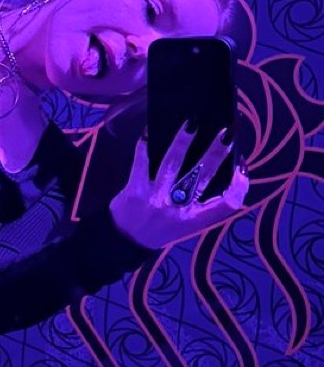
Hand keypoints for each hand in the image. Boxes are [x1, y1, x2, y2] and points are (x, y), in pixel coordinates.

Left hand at [109, 124, 250, 248]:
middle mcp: (178, 210)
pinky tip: (148, 131)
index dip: (239, 186)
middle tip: (227, 132)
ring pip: (172, 166)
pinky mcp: (134, 192)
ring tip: (191, 123)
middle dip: (216, 153)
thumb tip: (207, 160)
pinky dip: (144, 146)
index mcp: (195, 219)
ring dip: (182, 143)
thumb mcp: (183, 224)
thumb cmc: (159, 228)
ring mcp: (156, 200)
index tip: (242, 166)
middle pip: (202, 178)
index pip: (227, 205)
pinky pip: (140, 164)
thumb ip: (196, 202)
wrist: (124, 243)